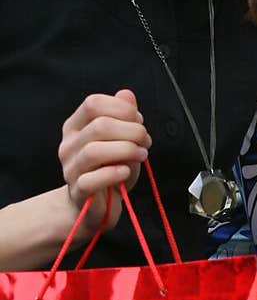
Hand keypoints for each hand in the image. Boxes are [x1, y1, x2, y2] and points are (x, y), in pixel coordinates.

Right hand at [58, 90, 150, 235]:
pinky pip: (92, 179)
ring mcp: (70, 168)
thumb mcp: (121, 138)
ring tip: (141, 155)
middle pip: (99, 126)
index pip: (94, 103)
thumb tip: (127, 94)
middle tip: (145, 141)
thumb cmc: (110, 168)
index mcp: (76, 126)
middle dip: (131, 131)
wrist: (97, 204)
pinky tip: (126, 172)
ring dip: (126, 150)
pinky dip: (114, 173)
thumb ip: (124, 116)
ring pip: (94, 151)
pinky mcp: (78, 190)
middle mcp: (69, 144)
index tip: (138, 120)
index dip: (122, 108)